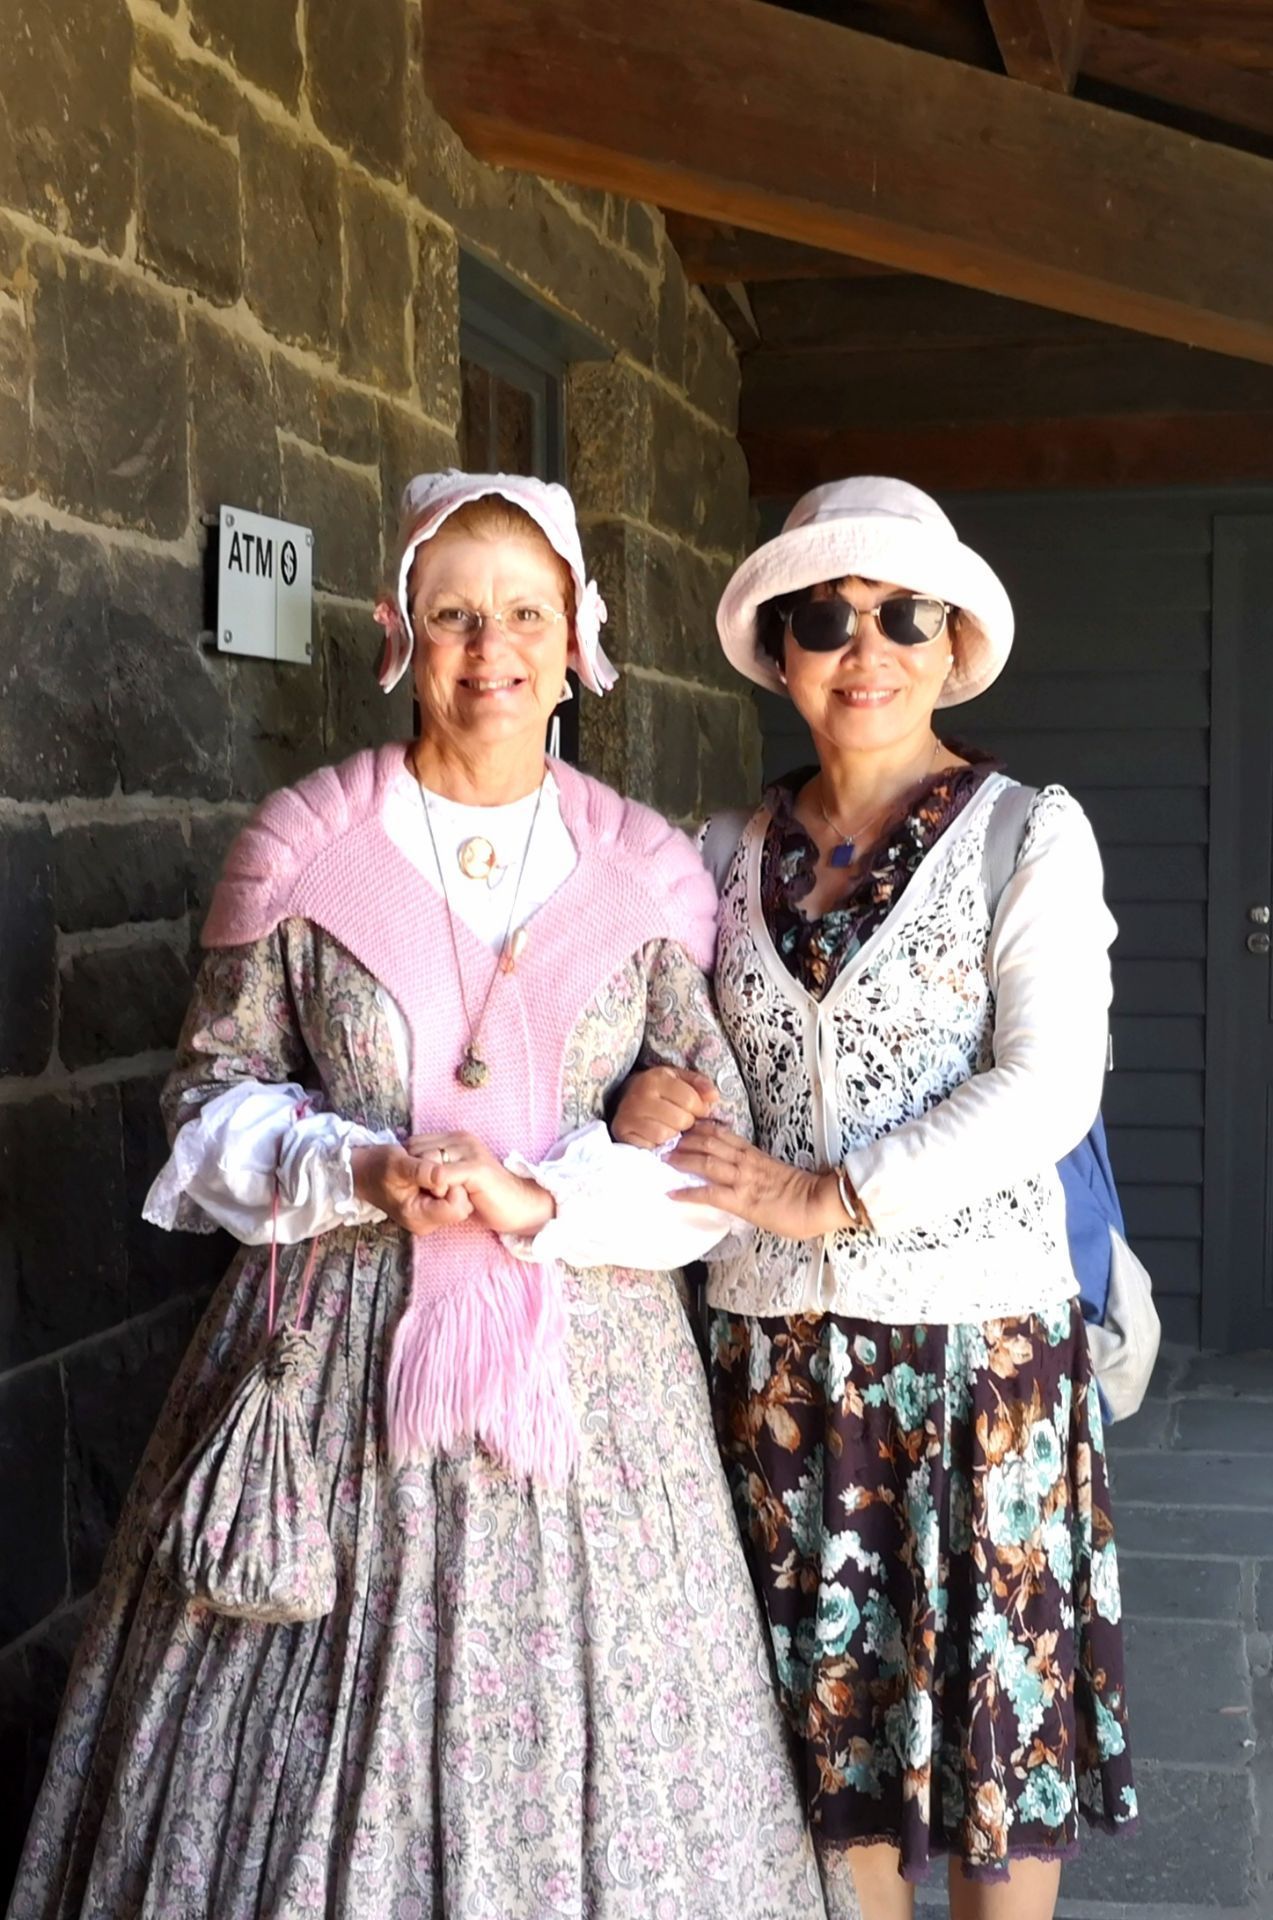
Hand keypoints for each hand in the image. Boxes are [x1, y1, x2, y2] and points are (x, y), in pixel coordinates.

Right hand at [350, 1143, 473, 1237]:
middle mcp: (427, 1222)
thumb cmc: (378, 1167)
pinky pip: (454, 1197)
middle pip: (462, 1206)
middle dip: (454, 1184)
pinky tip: (432, 1175)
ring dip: (451, 1183)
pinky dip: (448, 1184)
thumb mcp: (396, 1163)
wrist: (364, 1173)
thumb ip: (420, 1170)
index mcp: (418, 1216)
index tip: (436, 1171)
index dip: (452, 1185)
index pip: (456, 1207)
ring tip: (430, 1172)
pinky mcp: (433, 1209)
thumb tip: (443, 1175)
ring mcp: (431, 1218)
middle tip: (433, 1171)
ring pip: (461, 1201)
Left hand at [406, 1131, 555, 1237]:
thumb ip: (437, 1171)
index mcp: (455, 1139)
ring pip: (427, 1161)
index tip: (417, 1186)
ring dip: (425, 1183)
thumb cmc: (485, 1197)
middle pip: (416, 1149)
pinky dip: (436, 1188)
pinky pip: (442, 1175)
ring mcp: (470, 1151)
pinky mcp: (476, 1168)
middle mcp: (461, 1139)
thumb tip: (410, 1172)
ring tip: (437, 1197)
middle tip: (427, 1193)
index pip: (414, 1143)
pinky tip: (444, 1199)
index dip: (410, 1165)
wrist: (519, 1207)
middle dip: (414, 1173)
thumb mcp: (455, 1180)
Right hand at [611, 1066, 719, 1148]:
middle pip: (681, 1120)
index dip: (700, 1109)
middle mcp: (640, 1095)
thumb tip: (714, 1096)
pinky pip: (651, 1145)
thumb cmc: (659, 1090)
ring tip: (668, 1126)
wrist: (625, 1098)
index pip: (691, 1100)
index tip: (697, 1110)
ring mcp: (629, 1115)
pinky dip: (657, 1143)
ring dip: (672, 1134)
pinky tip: (656, 1135)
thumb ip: (699, 1084)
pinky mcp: (622, 1132)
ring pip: (666, 1134)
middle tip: (680, 1119)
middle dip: (686, 1122)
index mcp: (656, 1078)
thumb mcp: (679, 1079)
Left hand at [666, 1123, 853, 1240]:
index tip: (684, 1128)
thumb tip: (745, 1176)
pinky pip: (709, 1193)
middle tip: (665, 1139)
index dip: (700, 1129)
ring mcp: (742, 1179)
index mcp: (754, 1154)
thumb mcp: (776, 1175)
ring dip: (682, 1158)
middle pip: (709, 1141)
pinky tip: (672, 1193)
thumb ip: (758, 1172)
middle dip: (684, 1139)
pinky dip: (688, 1192)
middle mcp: (745, 1162)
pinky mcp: (741, 1200)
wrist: (819, 1202)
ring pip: (705, 1161)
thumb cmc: (803, 1193)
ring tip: (663, 1158)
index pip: (722, 1134)